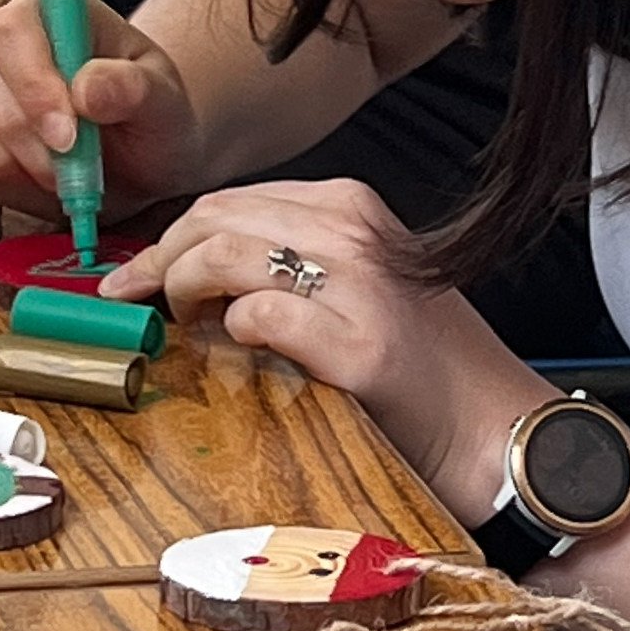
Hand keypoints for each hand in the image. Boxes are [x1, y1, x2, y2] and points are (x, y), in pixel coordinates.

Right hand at [0, 0, 195, 213]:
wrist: (137, 164)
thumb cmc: (149, 123)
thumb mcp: (164, 106)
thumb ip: (135, 90)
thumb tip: (88, 88)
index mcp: (52, 16)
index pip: (9, 29)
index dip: (30, 85)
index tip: (68, 138)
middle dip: (27, 148)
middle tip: (76, 177)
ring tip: (49, 180)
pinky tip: (4, 184)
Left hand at [107, 175, 543, 520]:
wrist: (494, 429)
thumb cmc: (422, 365)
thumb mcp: (360, 283)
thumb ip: (291, 264)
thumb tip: (194, 274)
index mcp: (352, 209)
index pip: (232, 201)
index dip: (172, 236)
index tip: (139, 274)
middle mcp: (356, 234)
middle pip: (216, 218)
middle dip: (158, 258)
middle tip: (135, 300)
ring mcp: (361, 286)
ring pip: (228, 254)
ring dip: (182, 289)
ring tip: (178, 326)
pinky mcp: (362, 348)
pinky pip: (264, 316)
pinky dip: (234, 329)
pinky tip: (234, 348)